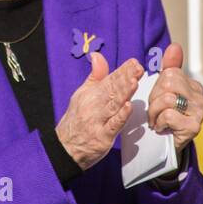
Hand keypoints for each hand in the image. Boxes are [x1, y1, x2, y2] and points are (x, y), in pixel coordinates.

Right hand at [56, 53, 142, 169]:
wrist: (65, 148)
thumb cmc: (76, 120)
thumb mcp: (83, 94)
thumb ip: (95, 76)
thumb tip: (97, 56)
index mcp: (91, 94)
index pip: (109, 80)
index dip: (122, 71)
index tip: (134, 63)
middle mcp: (94, 106)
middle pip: (112, 90)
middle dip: (125, 78)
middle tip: (137, 69)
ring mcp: (98, 122)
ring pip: (113, 105)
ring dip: (124, 93)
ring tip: (134, 82)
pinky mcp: (102, 137)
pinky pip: (112, 126)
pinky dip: (120, 117)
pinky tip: (127, 107)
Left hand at [146, 43, 202, 153]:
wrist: (165, 146)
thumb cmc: (164, 116)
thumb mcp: (164, 90)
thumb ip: (170, 67)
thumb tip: (175, 46)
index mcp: (194, 86)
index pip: (170, 74)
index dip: (157, 87)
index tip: (157, 99)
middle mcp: (201, 98)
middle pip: (169, 84)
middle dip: (154, 99)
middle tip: (155, 112)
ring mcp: (199, 113)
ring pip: (168, 99)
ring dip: (154, 112)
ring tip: (157, 120)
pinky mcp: (193, 127)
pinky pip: (169, 115)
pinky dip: (160, 122)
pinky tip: (162, 128)